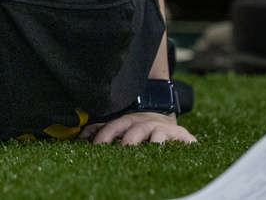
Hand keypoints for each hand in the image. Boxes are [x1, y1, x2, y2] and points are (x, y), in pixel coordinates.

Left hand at [80, 112, 196, 144]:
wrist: (161, 115)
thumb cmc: (136, 126)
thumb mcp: (119, 126)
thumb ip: (102, 130)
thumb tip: (82, 136)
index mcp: (127, 122)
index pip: (113, 127)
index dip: (104, 136)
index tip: (96, 146)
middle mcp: (144, 123)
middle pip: (135, 130)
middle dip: (129, 138)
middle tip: (125, 148)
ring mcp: (162, 129)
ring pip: (158, 134)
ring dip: (154, 141)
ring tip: (152, 148)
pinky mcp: (181, 135)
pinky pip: (184, 140)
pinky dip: (184, 144)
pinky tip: (183, 149)